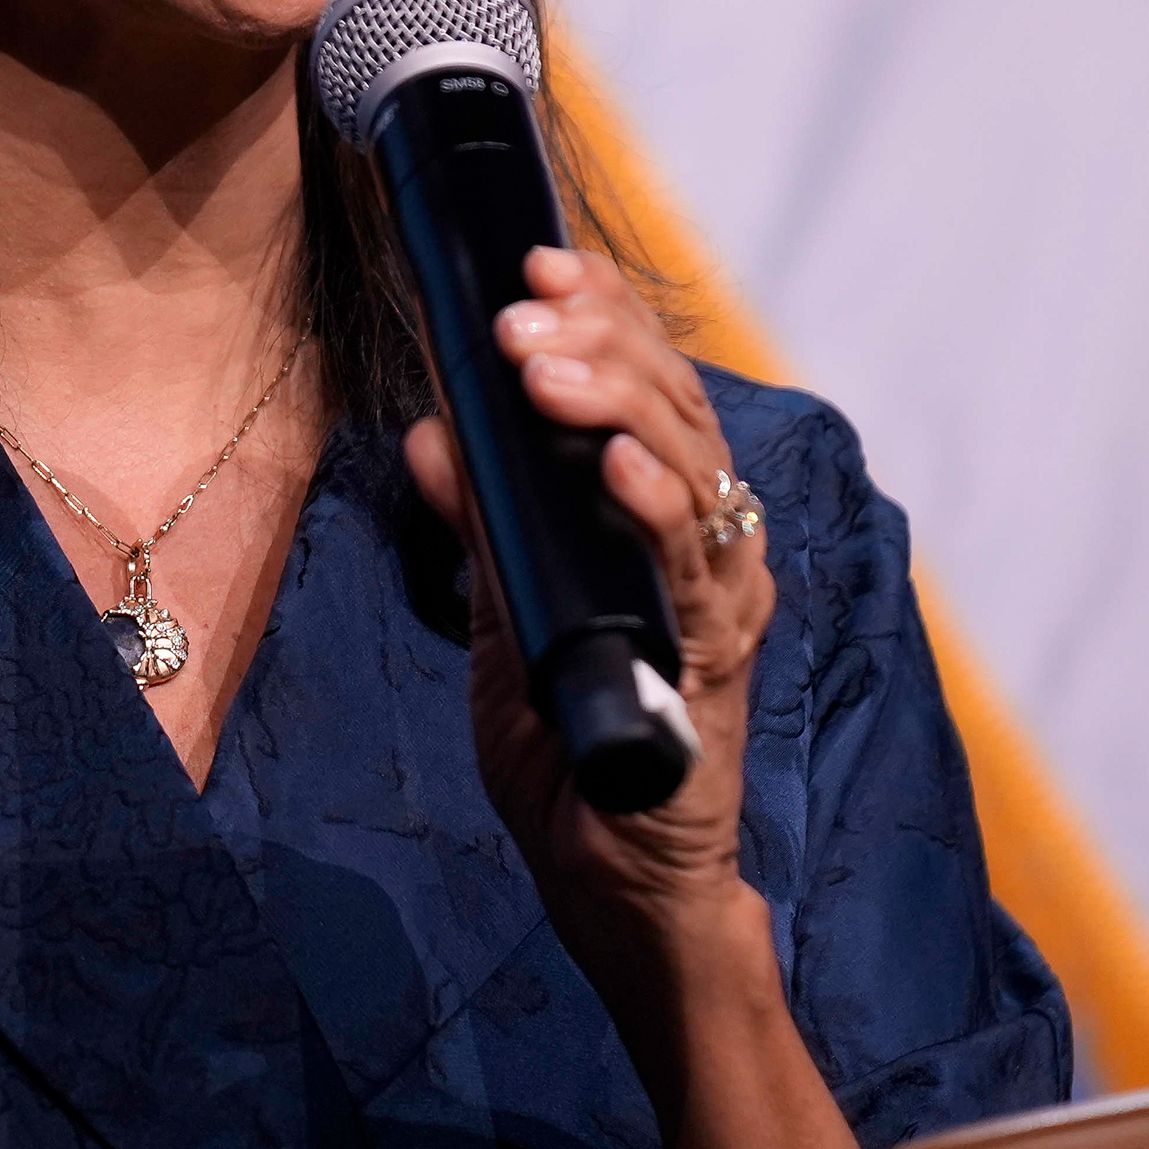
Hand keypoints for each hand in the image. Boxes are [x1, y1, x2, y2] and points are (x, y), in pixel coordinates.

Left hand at [403, 242, 775, 988]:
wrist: (613, 888)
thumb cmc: (571, 756)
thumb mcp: (502, 624)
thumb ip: (481, 531)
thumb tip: (428, 431)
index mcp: (660, 519)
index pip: (643, 385)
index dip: (600, 314)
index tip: (538, 260)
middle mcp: (708, 544)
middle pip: (671, 403)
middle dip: (596, 338)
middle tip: (521, 302)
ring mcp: (720, 598)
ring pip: (689, 462)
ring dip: (610, 400)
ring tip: (541, 360)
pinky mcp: (717, 663)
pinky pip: (698, 568)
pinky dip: (658, 504)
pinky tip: (610, 459)